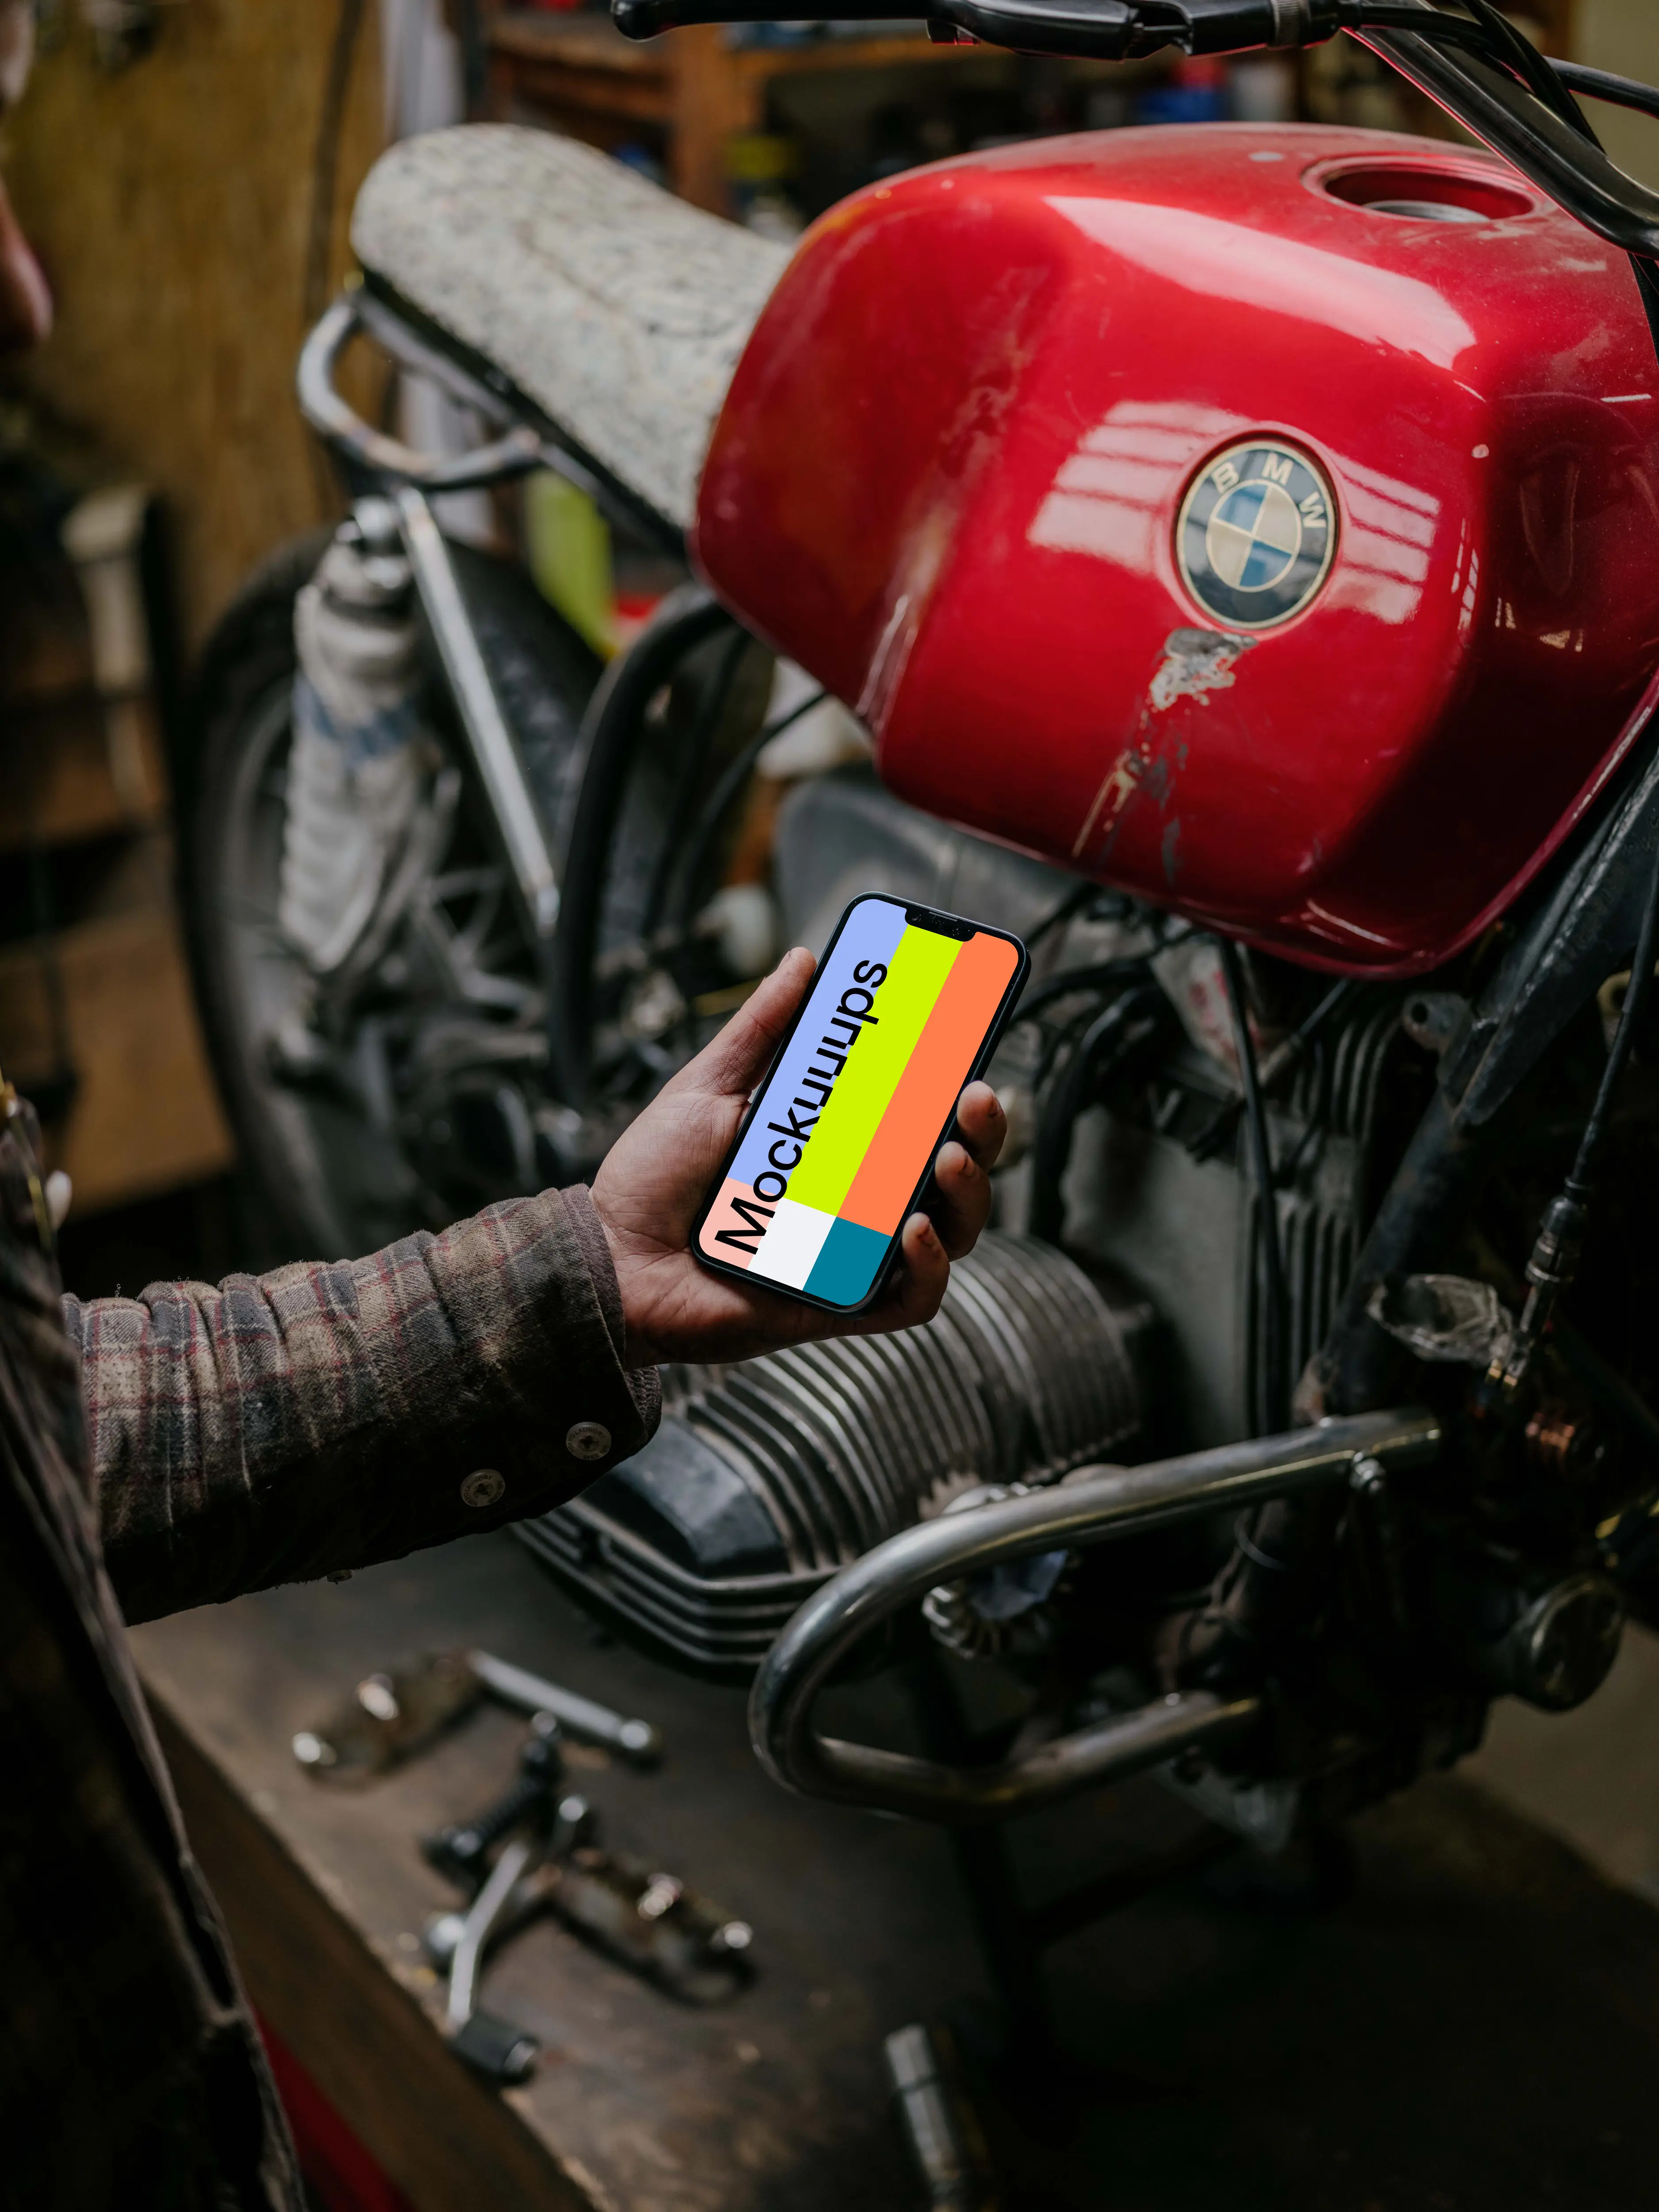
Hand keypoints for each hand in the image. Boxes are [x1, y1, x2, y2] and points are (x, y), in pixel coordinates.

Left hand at [590, 947, 1005, 1367]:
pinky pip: (914, 1298)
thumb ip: (761, 1028)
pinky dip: (929, 1266)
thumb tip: (803, 960)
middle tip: (974, 1097)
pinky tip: (911, 1229)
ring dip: (967, 1193)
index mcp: (837, 1147)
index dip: (959, 1086)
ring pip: (953, 1232)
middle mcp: (858, 1200)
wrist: (609, 1256)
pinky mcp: (841, 1306)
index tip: (970, 1046)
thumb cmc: (653, 1180)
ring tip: (946, 1157)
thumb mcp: (709, 1086)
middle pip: (955, 1171)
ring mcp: (855, 1252)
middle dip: (983, 1133)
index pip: (921, 1115)